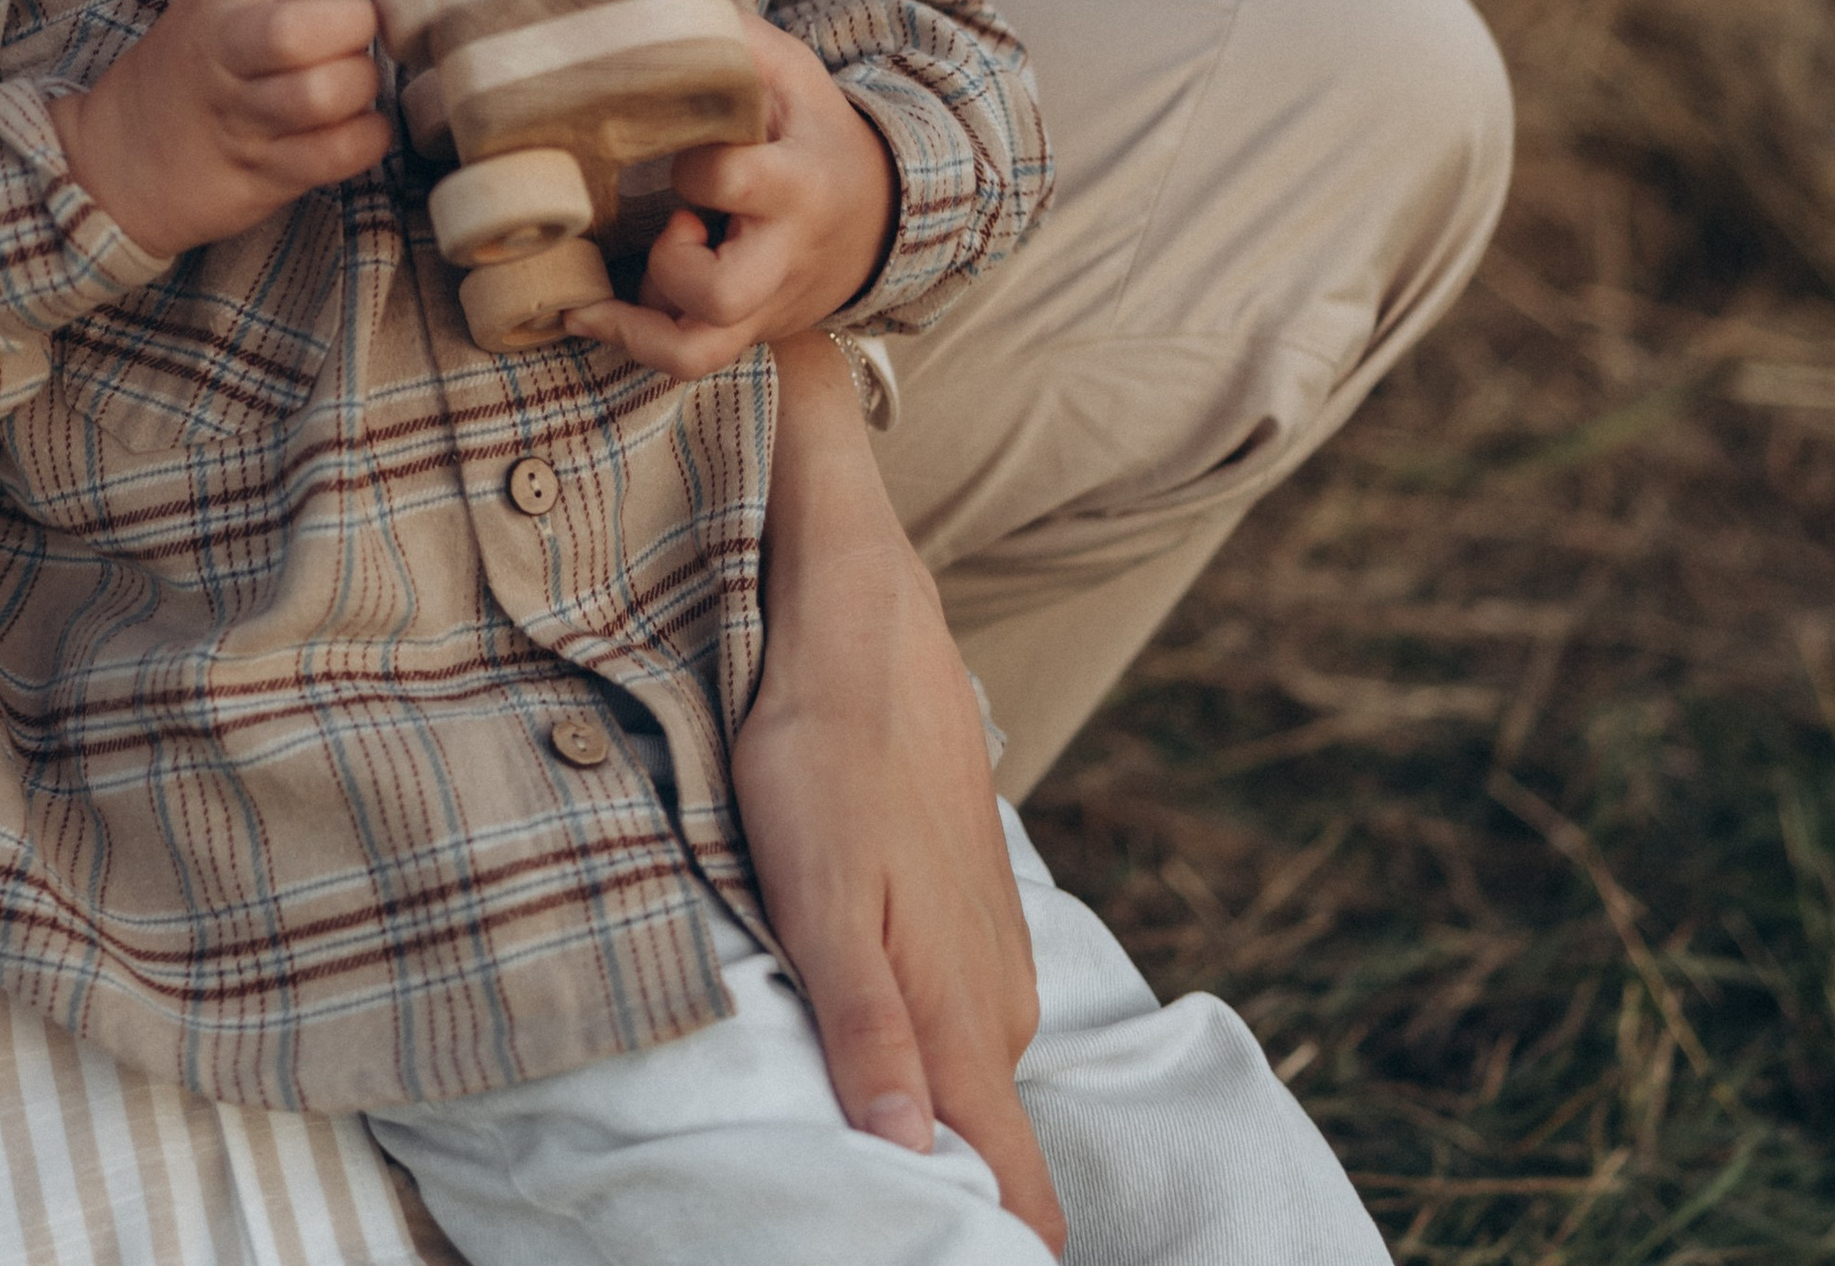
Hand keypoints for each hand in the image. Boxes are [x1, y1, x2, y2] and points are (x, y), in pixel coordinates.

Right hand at [51, 0, 397, 258]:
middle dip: (355, 24)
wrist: (118, 162)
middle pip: (296, 31)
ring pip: (322, 95)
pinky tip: (361, 127)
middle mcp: (223, 53)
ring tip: (355, 84)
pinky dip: (369, 136)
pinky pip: (338, 154)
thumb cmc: (192, 74)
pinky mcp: (260, 175)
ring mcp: (238, 119)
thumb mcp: (217, 12)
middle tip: (360, 31)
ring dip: (361, 85)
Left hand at [563, 13, 898, 380]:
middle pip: (721, 292)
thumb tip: (658, 5)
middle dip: (672, 263)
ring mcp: (763, 303)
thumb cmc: (815, 130)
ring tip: (638, 266)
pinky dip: (632, 342)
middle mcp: (782, 254)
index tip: (682, 148)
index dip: (693, 167)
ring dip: (644, 313)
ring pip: (697, 347)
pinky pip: (686, 361)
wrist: (879, 213)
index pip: (733, 181)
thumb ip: (734, 38)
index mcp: (796, 182)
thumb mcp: (791, 73)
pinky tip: (587, 312)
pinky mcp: (746, 330)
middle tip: (675, 222)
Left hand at [733, 336, 1064, 1247]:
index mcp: (964, 1022)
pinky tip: (865, 1050)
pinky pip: (958, 1034)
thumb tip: (907, 1160)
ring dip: (919, 1130)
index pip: (1014, 1190)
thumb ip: (867, 1031)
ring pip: (970, 1093)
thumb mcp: (820, 899)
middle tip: (842, 1215)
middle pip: (988, 1157)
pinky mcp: (973, 930)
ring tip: (841, 1152)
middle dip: (934, 1204)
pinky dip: (920, 1064)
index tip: (926, 1262)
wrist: (862, 632)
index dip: (989, 1248)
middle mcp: (998, 1009)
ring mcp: (992, 966)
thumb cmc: (826, 762)